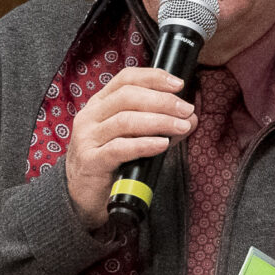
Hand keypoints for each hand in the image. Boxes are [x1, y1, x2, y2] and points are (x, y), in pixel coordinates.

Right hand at [65, 67, 196, 229]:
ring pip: (125, 120)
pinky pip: (119, 148)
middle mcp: (90, 116)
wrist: (83, 197)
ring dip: (159, 121)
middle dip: (162, 101)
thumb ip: (161, 126)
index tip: (179, 84)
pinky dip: (144, 144)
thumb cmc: (111, 163)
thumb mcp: (134, 138)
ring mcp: (87, 138)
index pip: (125, 79)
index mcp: (100, 104)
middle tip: (186, 110)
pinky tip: (162, 144)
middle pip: (127, 96)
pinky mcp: (90, 161)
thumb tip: (191, 118)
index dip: (153, 77)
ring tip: (181, 126)